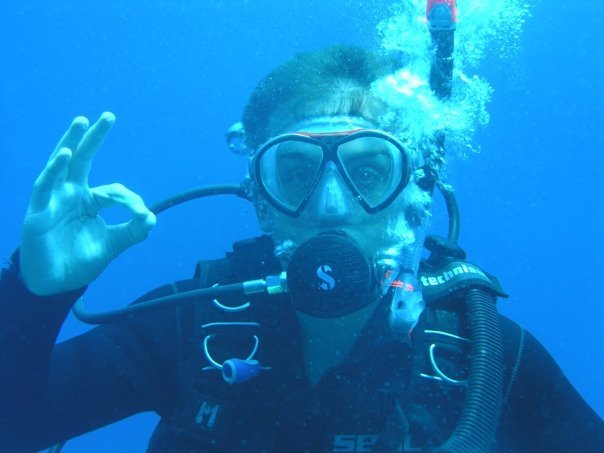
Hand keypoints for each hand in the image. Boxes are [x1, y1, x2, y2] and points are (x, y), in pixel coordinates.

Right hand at [20, 113, 155, 295]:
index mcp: (89, 201)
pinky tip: (67, 154)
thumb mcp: (112, 246)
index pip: (114, 191)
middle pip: (83, 160)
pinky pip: (45, 186)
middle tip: (108, 116)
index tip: (141, 214)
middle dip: (95, 138)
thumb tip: (152, 216)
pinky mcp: (38, 211)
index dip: (130, 200)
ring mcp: (53, 201)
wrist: (55, 285)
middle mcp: (70, 195)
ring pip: (61, 165)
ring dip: (71, 142)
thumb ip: (132, 232)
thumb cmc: (80, 261)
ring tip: (82, 122)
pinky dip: (55, 170)